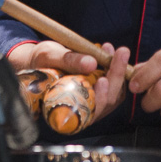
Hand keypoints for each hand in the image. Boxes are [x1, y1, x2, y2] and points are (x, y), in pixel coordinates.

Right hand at [7, 40, 131, 130]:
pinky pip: (114, 85)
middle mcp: (83, 110)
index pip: (90, 111)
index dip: (100, 98)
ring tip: (116, 50)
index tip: (103, 80)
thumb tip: (92, 63)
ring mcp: (93, 103)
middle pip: (108, 101)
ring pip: (114, 94)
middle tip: (121, 52)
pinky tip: (110, 51)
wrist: (39, 61)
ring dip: (119, 71)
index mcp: (67, 109)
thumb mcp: (50, 56)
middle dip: (116, 75)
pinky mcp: (99, 92)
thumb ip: (69, 60)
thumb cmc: (41, 62)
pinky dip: (115, 68)